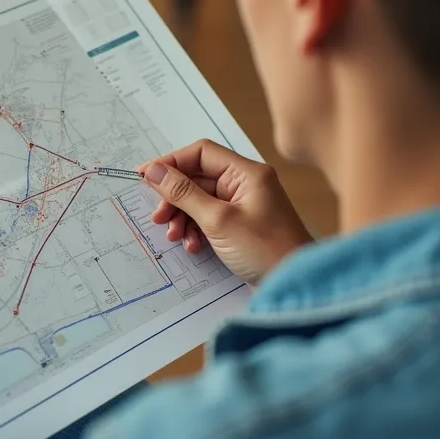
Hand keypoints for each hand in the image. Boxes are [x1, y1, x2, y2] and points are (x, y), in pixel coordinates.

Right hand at [136, 139, 312, 279]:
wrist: (294, 284)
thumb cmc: (265, 250)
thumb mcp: (218, 220)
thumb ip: (183, 193)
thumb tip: (154, 171)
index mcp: (246, 173)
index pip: (201, 153)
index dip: (171, 163)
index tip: (145, 177)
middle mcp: (246, 184)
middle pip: (198, 178)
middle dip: (175, 197)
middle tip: (159, 217)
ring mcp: (244, 205)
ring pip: (201, 200)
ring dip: (183, 216)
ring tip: (175, 236)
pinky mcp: (241, 226)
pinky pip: (210, 218)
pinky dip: (196, 229)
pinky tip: (192, 245)